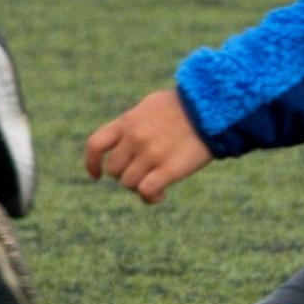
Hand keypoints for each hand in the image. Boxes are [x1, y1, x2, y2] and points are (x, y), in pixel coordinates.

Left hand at [84, 87, 213, 203]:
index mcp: (127, 122)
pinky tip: (159, 196)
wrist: (212, 107)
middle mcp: (135, 138)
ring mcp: (151, 153)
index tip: (96, 175)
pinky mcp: (170, 167)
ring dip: (139, 187)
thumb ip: (132, 123)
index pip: (95, 145)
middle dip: (124, 175)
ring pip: (129, 183)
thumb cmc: (184, 106)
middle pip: (114, 170)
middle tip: (142, 174)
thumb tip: (122, 139)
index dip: (91, 163)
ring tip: (154, 184)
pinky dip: (150, 197)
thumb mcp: (150, 106)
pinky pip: (147, 191)